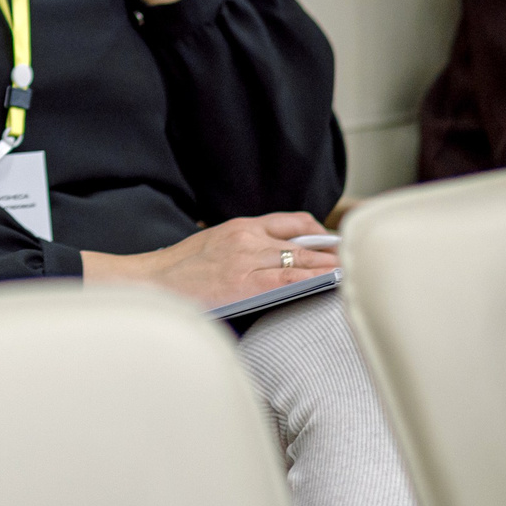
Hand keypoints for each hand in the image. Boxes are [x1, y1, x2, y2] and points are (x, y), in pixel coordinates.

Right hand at [81, 213, 338, 310]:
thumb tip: (271, 257)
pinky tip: (329, 284)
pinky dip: (314, 281)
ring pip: (301, 261)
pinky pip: (290, 280)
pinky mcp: (247, 283)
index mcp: (240, 226)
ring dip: (329, 267)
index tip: (331, 242)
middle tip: (351, 259)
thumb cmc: (179, 269)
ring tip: (350, 273)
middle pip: (302, 241)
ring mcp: (249, 259)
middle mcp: (249, 237)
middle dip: (330, 251)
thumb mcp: (213, 243)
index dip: (317, 232)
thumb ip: (243, 245)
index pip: (290, 221)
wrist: (154, 281)